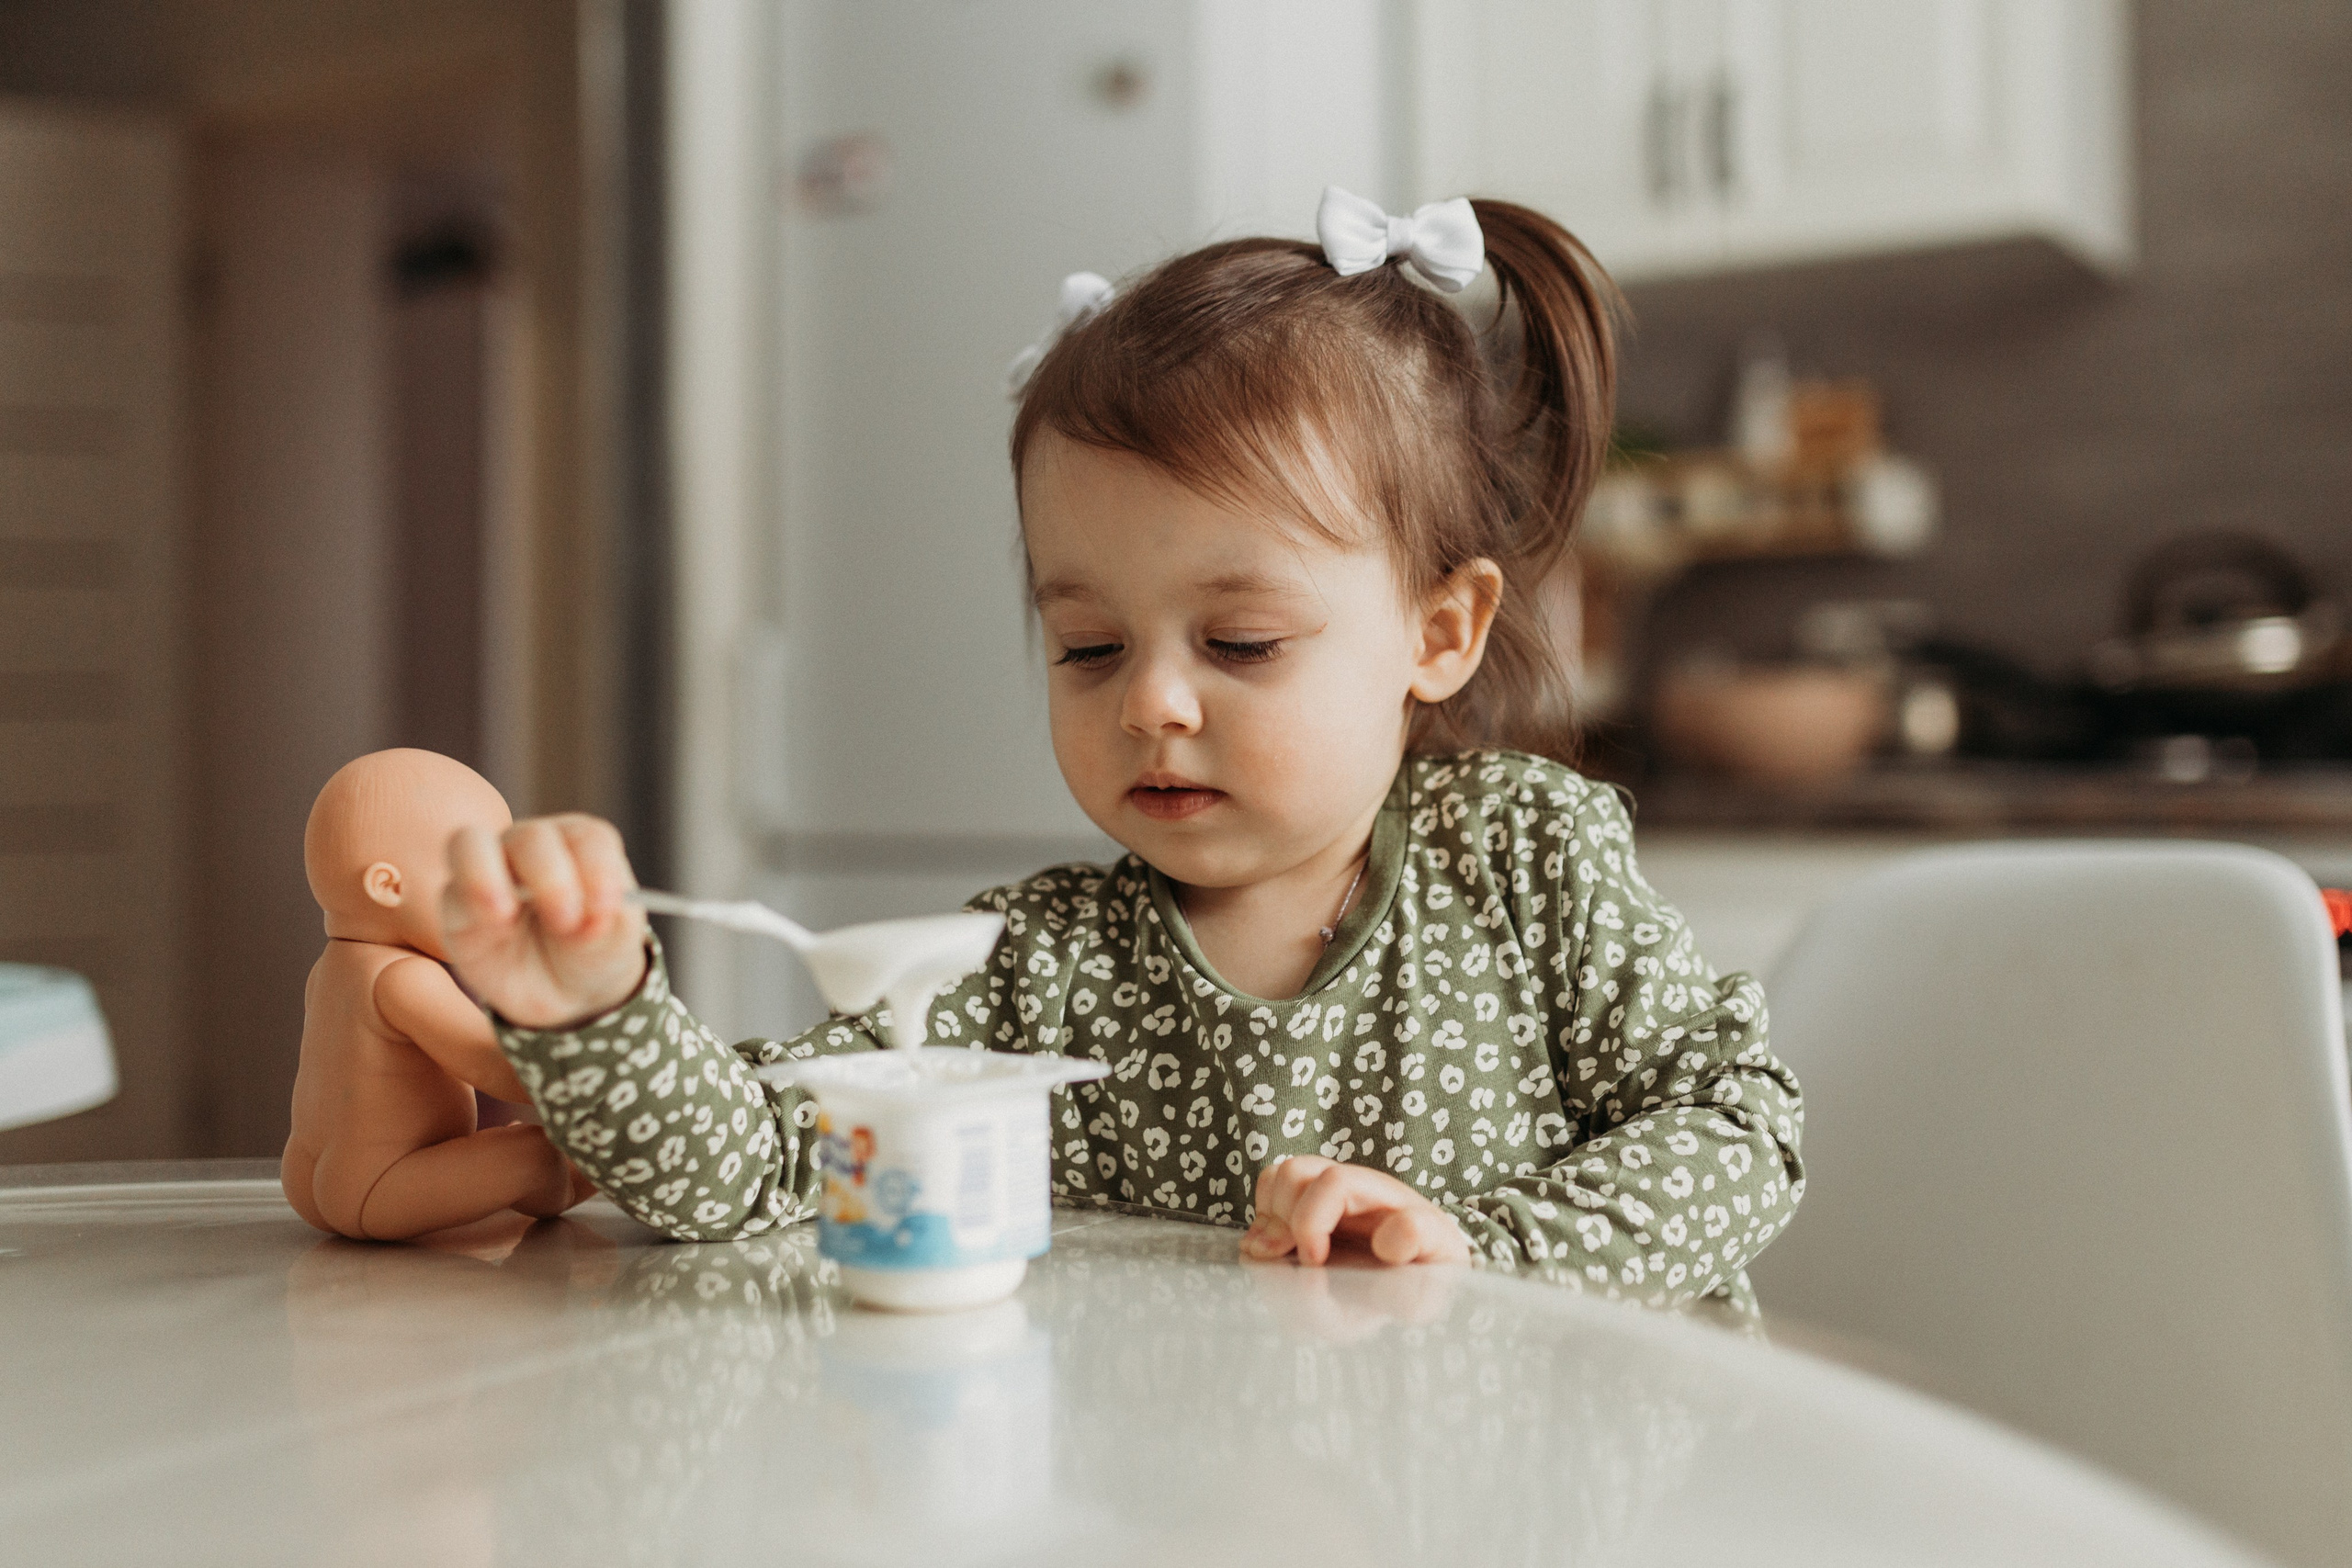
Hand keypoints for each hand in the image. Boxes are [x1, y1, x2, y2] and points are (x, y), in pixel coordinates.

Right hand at [440, 815, 648, 1028]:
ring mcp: (490, 869)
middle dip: (550, 878)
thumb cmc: (593, 950)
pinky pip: (451, 891)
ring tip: (505, 913)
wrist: (563, 991)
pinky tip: (496, 924)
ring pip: (470, 843)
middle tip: (566, 920)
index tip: (608, 907)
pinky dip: (471, 900)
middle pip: (531, 837)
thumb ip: (609, 918)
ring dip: (486, 873)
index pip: (588, 838)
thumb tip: (595, 911)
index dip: (599, 868)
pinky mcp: (458, 905)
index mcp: (580, 845)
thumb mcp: (615, 939)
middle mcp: (532, 847)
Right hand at [1239, 1155, 1471, 1267]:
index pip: (1334, 1183)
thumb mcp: (1435, 1279)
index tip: (1313, 1262)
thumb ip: (1419, 1264)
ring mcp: (1325, 1193)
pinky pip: (1268, 1194)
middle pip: (1296, 1173)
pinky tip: (1274, 1253)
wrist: (1420, 1272)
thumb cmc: (1423, 1276)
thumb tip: (1388, 1243)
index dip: (1311, 1220)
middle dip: (1282, 1219)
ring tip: (1276, 1256)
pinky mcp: (1306, 1205)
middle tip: (1285, 1260)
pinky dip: (1261, 1221)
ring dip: (1268, 1218)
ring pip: (1277, 1178)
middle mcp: (1351, 1186)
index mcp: (1384, 1198)